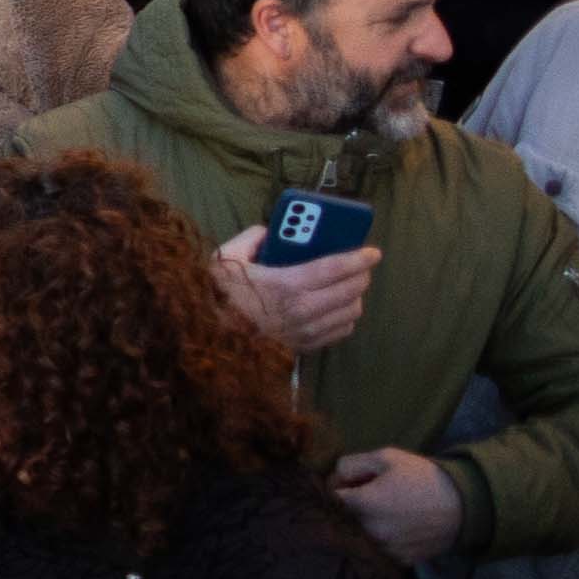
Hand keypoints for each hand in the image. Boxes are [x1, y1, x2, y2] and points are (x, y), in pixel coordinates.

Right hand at [212, 225, 378, 353]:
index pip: (336, 268)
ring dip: (354, 296)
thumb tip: (273, 232)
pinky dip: (344, 317)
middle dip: (361, 275)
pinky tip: (335, 307)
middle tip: (360, 265)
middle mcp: (302, 310)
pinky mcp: (304, 346)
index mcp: (286, 284)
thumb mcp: (226, 258)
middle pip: (350, 290)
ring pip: (350, 312)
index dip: (359, 258)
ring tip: (348, 285)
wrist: (207, 336)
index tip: (372, 252)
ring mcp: (306, 331)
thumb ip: (252, 237)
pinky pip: (341, 331)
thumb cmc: (217, 294)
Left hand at [334, 446, 462, 559]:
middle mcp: (370, 531)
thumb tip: (335, 479)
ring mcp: (385, 549)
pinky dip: (383, 538)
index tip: (354, 482)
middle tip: (374, 495)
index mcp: (363, 504)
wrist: (465, 505)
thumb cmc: (423, 477)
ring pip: (361, 535)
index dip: (339, 487)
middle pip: (344, 518)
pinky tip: (400, 526)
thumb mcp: (386, 457)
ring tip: (389, 511)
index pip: (331, 498)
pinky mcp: (400, 560)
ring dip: (366, 524)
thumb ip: (351, 464)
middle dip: (352, 506)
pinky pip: (380, 548)